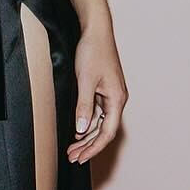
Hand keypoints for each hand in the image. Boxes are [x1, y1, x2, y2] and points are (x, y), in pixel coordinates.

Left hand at [68, 19, 126, 163]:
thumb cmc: (93, 52)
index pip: (107, 133)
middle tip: (72, 157)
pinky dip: (87, 124)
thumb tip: (81, 129)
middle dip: (88, 146)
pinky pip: (98, 113)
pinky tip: (77, 131)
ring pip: (100, 123)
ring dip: (86, 137)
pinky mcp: (104, 90)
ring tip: (72, 149)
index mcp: (117, 99)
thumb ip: (84, 106)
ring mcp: (111, 96)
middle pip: (104, 131)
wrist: (96, 31)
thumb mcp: (85, 80)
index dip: (94, 147)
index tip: (81, 158)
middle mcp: (117, 100)